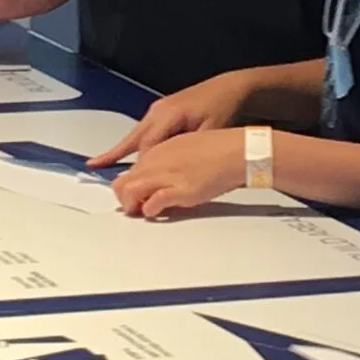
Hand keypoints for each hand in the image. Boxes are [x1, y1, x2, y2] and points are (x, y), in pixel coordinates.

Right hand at [86, 73, 251, 167]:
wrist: (231, 88)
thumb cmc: (222, 107)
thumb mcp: (209, 131)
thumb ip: (188, 149)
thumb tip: (171, 167)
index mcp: (168, 115)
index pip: (148, 147)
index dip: (143, 167)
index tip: (139, 184)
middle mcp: (158, 111)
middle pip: (134, 139)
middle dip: (115, 155)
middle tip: (97, 168)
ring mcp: (158, 110)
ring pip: (135, 135)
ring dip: (120, 150)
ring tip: (98, 163)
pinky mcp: (161, 113)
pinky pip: (142, 132)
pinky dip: (130, 143)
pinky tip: (117, 153)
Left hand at [112, 127, 246, 218]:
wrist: (237, 151)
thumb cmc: (218, 149)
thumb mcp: (185, 147)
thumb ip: (168, 161)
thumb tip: (158, 176)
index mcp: (159, 150)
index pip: (130, 169)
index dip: (127, 185)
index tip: (130, 194)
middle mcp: (158, 161)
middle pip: (123, 181)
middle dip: (123, 197)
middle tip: (131, 207)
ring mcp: (168, 176)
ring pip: (131, 191)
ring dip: (131, 205)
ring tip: (139, 212)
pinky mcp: (180, 190)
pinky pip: (153, 203)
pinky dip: (149, 210)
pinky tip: (155, 212)